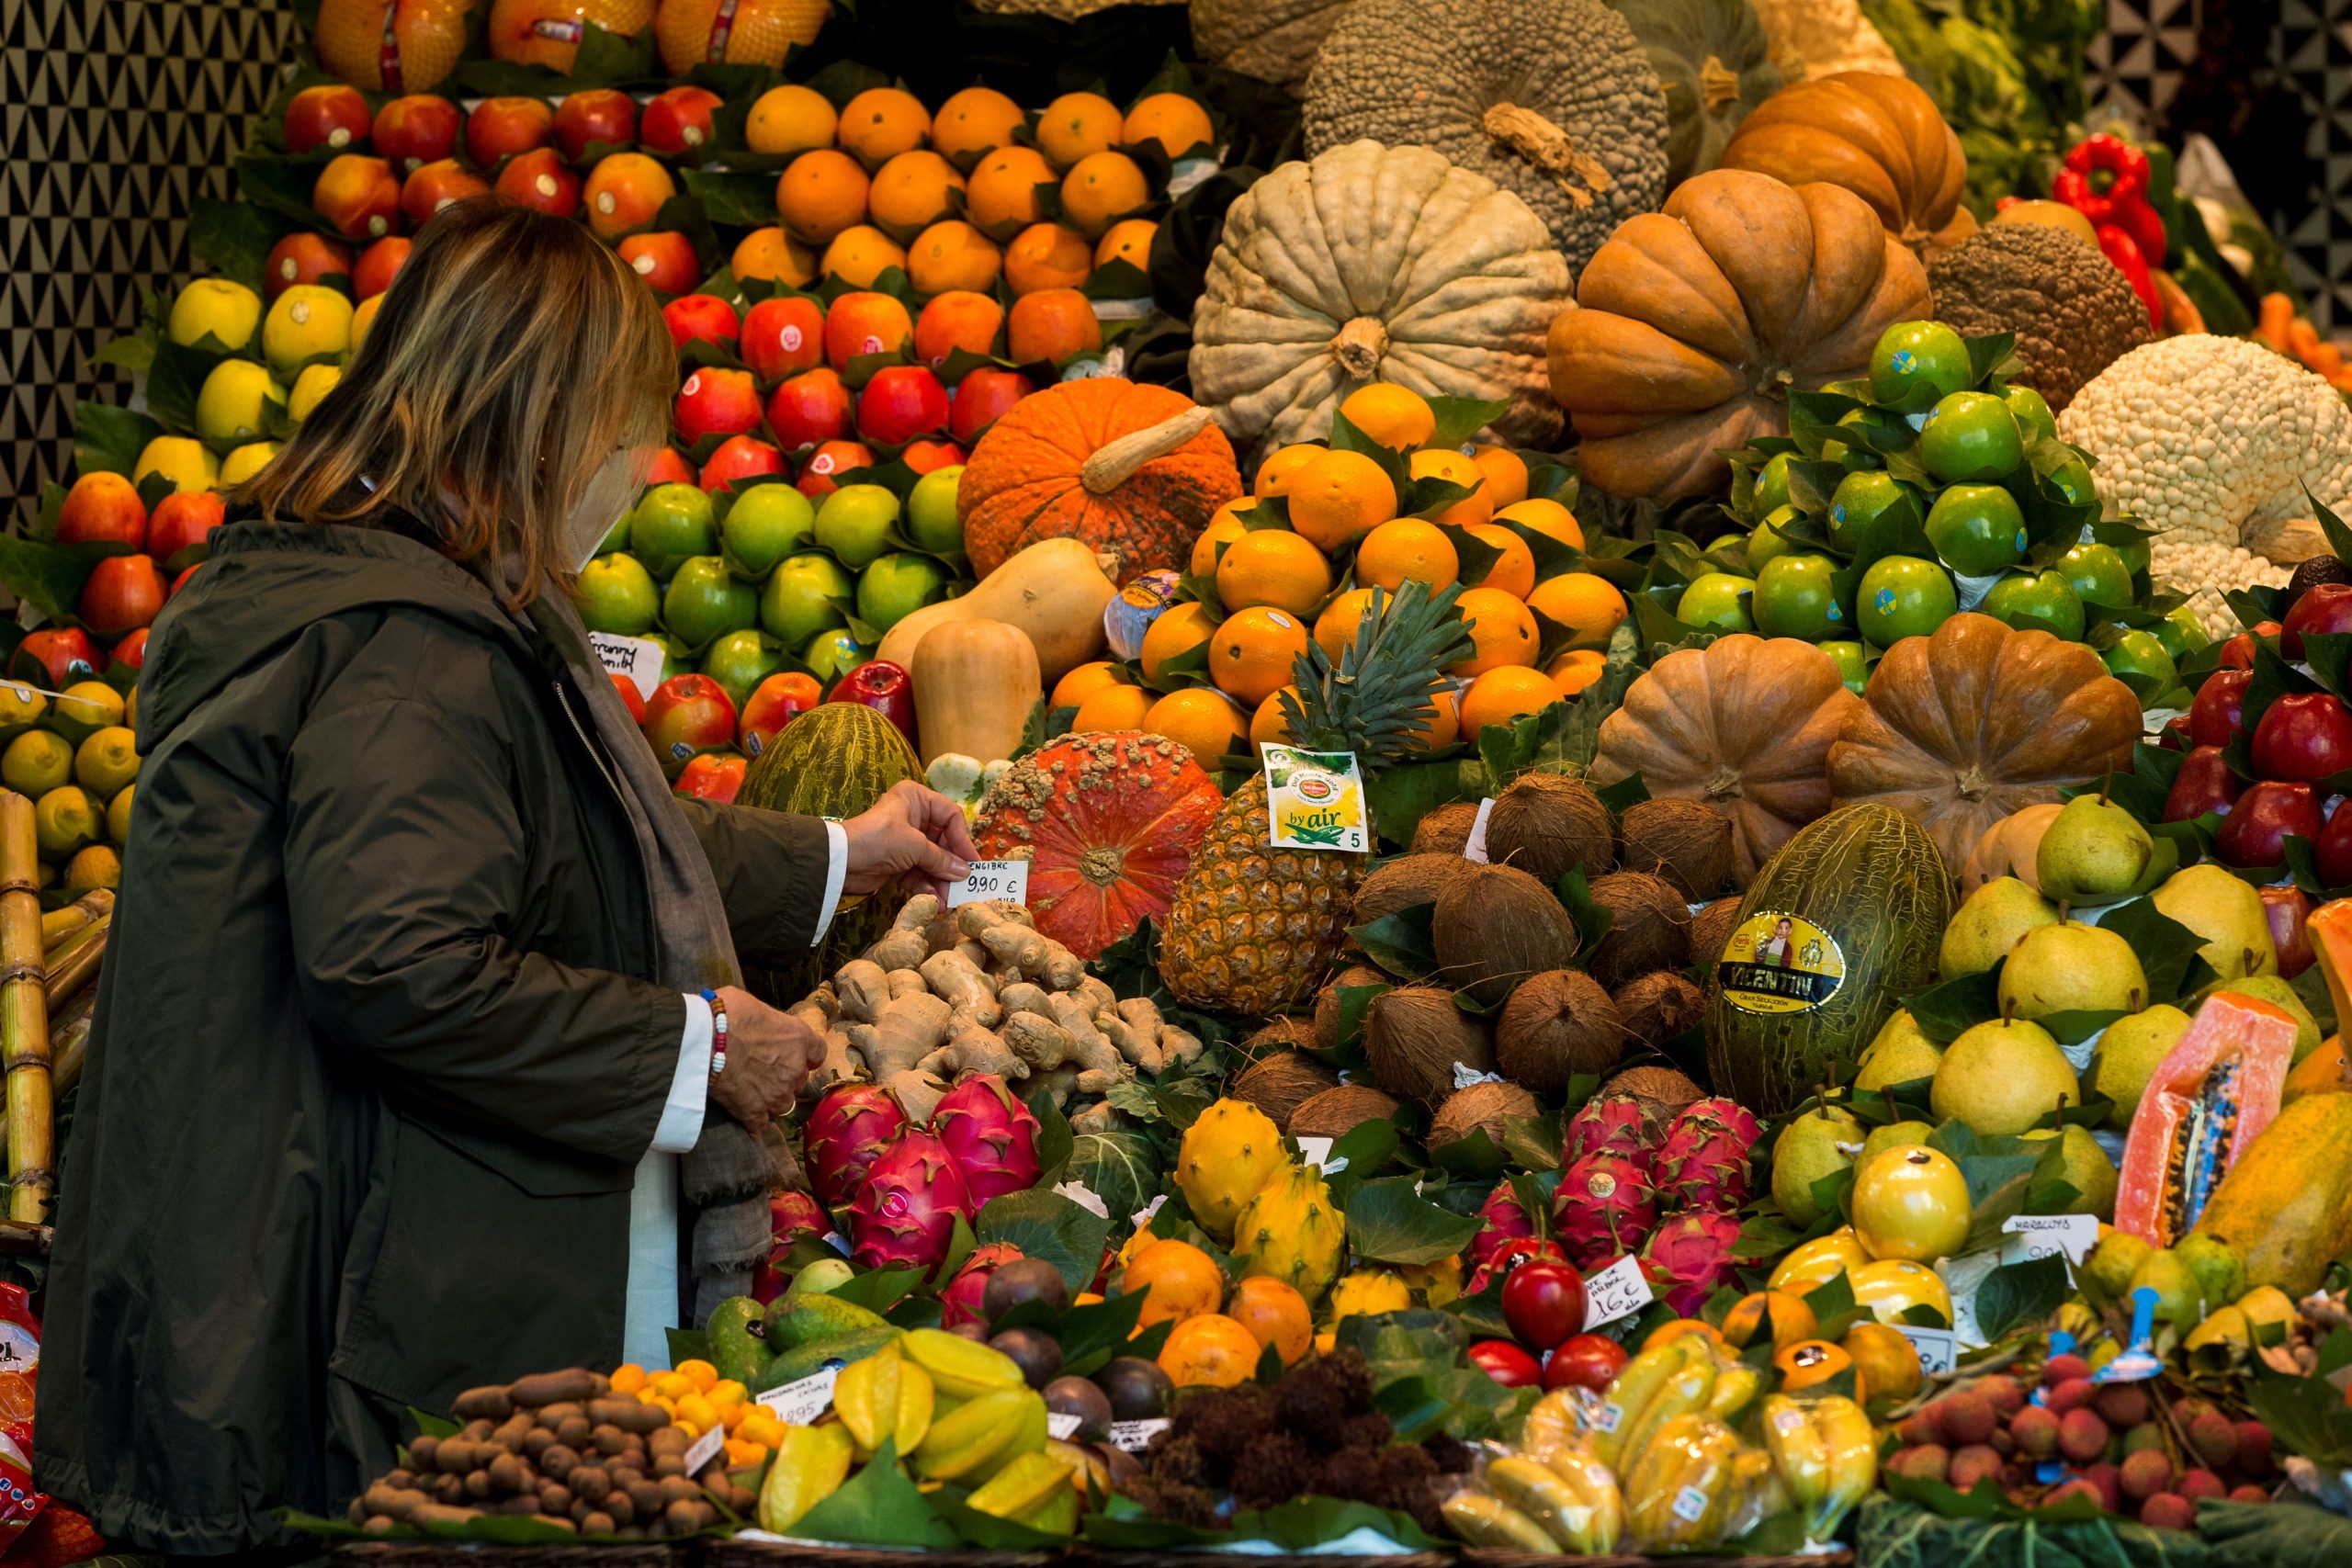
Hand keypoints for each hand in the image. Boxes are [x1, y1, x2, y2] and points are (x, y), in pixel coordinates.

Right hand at [706, 986, 826, 1135]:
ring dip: (771, 1100)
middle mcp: (794, 1068)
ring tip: (752, 1093)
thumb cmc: (727, 1013)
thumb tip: (755, 1024)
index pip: (818, 1052)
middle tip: (763, 1072)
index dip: (807, 1056)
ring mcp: (776, 1093)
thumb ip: (765, 1022)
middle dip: (784, 1078)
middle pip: (798, 1081)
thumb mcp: (753, 1005)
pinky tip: (741, 1109)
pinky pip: (759, 1122)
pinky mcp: (754, 1112)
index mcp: (798, 1038)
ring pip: (782, 1105)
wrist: (705, 1040)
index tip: (799, 1057)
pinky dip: (752, 1118)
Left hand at [841, 779, 975, 898]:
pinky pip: (919, 873)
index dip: (963, 839)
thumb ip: (942, 859)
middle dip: (951, 865)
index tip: (972, 862)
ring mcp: (906, 841)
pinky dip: (926, 886)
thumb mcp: (915, 846)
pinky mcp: (898, 862)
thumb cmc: (879, 840)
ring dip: (940, 880)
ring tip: (947, 900)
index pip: (951, 816)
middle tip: (963, 885)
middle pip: (943, 842)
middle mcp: (913, 816)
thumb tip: (965, 873)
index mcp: (917, 799)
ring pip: (932, 860)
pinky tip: (934, 901)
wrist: (840, 862)